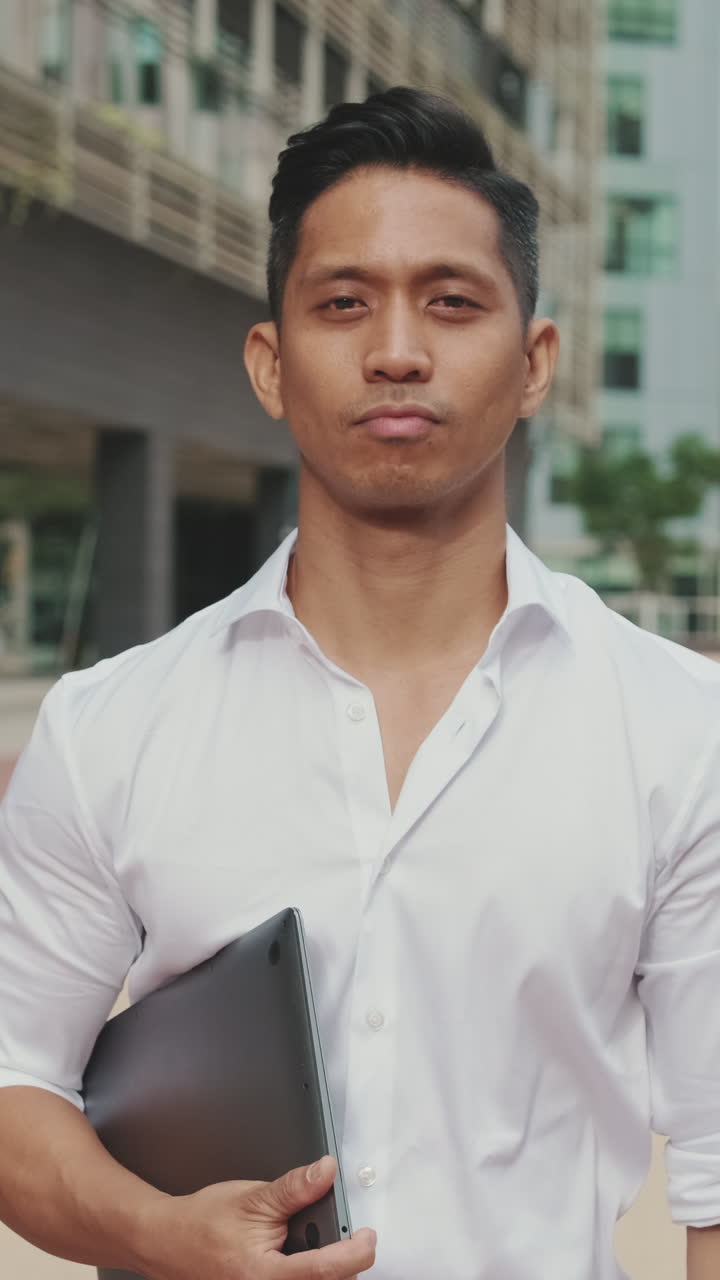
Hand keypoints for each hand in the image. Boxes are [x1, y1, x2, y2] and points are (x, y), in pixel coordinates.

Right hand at [137, 1155, 375, 1278]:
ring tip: (307, 1234)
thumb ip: (294, 1188)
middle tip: (342, 1228)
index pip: (327, 1270)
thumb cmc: (202, 1223)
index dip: (355, 1251)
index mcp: (266, 1276)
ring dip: (324, 1260)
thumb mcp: (252, 1197)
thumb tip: (326, 1172)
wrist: (168, 1242)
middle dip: (341, 1255)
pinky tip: (297, 1246)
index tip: (368, 1234)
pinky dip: (308, 1264)